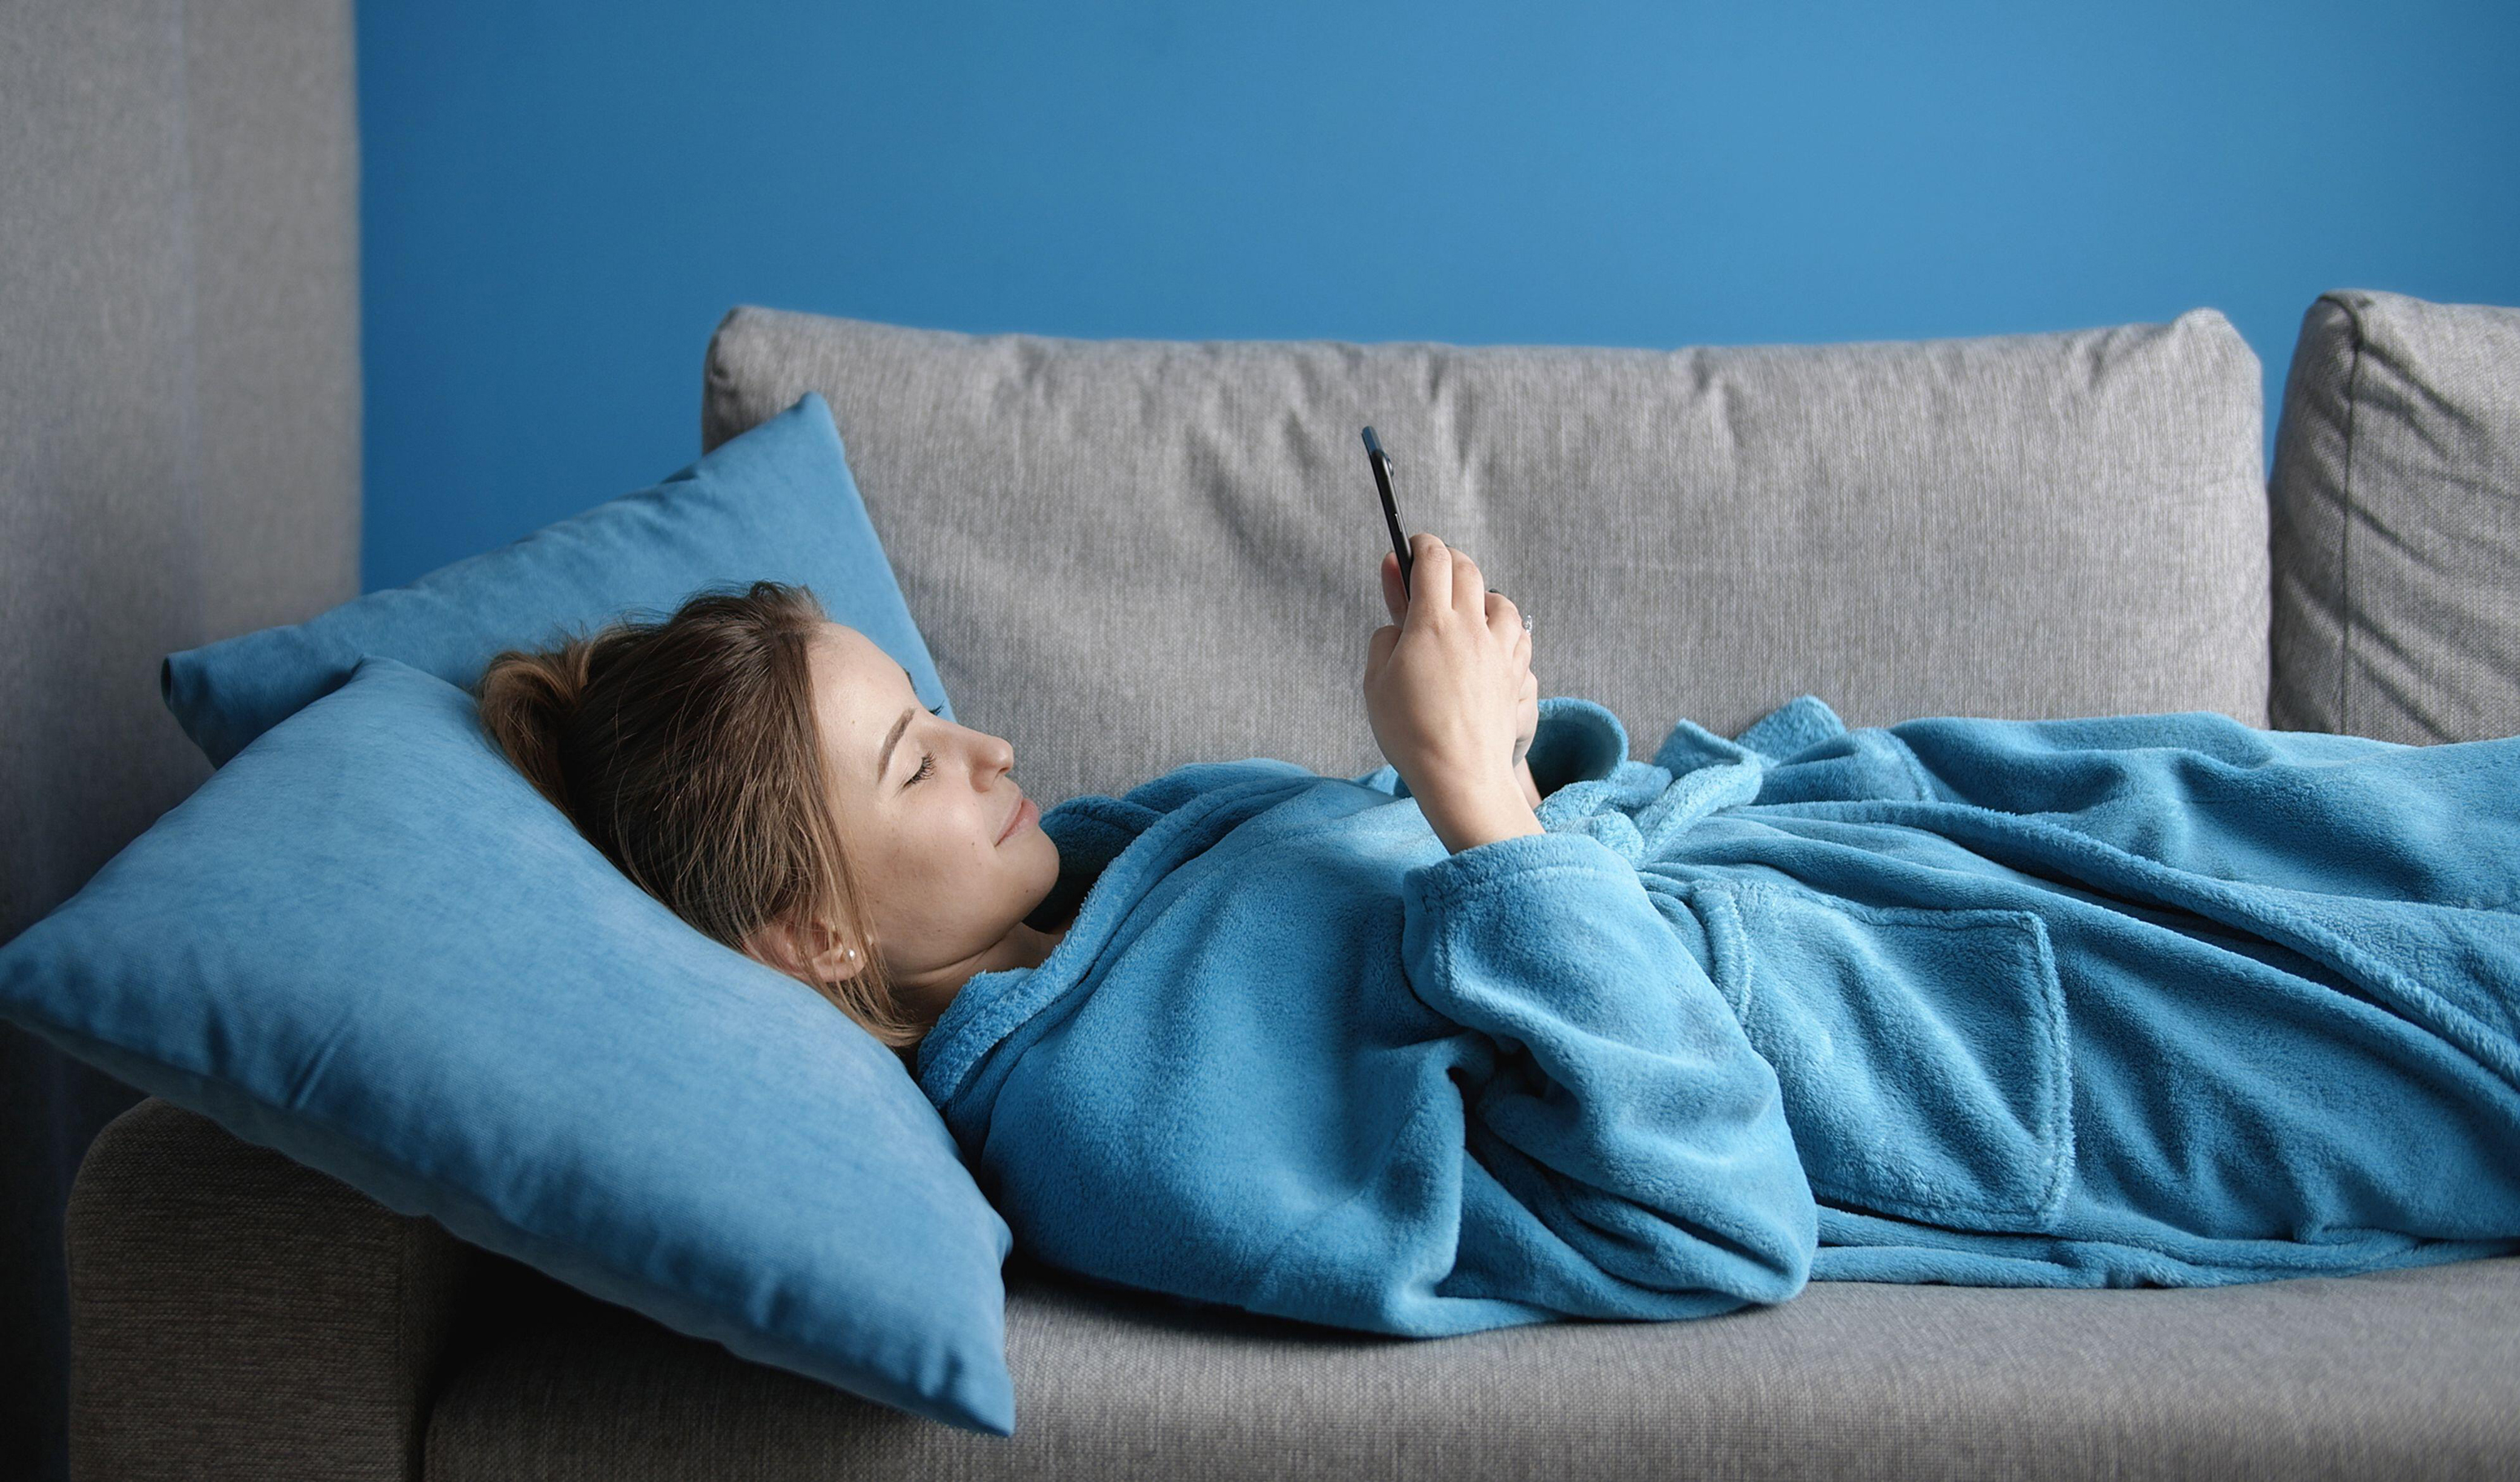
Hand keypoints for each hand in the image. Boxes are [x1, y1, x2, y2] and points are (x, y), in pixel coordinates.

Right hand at [1364, 533, 1534, 820]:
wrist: (1461, 775)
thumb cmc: (1411, 733)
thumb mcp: (1376, 682)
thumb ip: (1384, 639)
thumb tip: (1398, 621)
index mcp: (1431, 623)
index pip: (1432, 561)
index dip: (1421, 545)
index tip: (1413, 545)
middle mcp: (1471, 628)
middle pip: (1468, 570)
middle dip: (1449, 560)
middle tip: (1434, 566)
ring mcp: (1499, 650)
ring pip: (1500, 599)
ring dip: (1482, 593)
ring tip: (1466, 606)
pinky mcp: (1516, 674)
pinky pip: (1519, 633)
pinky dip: (1505, 627)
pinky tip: (1492, 639)